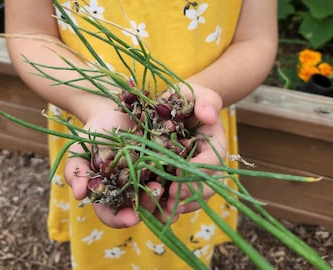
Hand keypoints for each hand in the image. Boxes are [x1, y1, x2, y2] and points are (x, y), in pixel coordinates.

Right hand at [64, 97, 164, 227]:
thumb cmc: (92, 135)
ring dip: (166, 198)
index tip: (131, 218)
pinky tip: (182, 175)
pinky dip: (176, 177)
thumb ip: (76, 172)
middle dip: (148, 206)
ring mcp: (147, 178)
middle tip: (155, 193)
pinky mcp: (161, 164)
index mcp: (109, 194)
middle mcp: (130, 190)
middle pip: (139, 208)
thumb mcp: (79, 151)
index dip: (120, 219)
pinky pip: (170, 174)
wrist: (112, 112)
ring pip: (157, 196)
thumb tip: (79, 194)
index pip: (112, 214)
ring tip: (170, 190)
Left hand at [156, 84, 225, 221]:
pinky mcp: (177, 178)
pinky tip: (155, 209)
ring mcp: (193, 173)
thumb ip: (206, 100)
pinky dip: (168, 204)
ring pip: (193, 196)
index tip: (178, 174)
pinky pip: (177, 196)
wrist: (174, 109)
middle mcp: (206, 163)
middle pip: (205, 185)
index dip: (198, 171)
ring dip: (179, 206)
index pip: (212, 162)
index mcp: (214, 145)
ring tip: (163, 212)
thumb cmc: (186, 99)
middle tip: (170, 202)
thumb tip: (209, 116)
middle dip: (189, 195)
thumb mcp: (195, 93)